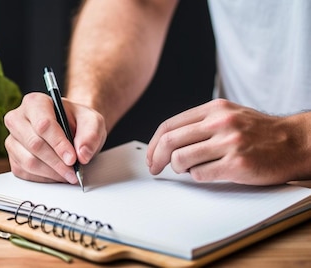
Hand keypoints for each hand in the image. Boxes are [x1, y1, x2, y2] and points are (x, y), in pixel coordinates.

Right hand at [4, 92, 105, 182]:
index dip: (58, 144)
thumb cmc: (77, 121)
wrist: (70, 129)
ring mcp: (12, 139)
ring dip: (51, 172)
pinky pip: (25, 172)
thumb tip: (82, 154)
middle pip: (34, 144)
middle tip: (73, 171)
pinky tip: (56, 174)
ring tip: (68, 174)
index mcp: (35, 102)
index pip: (43, 125)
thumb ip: (91, 134)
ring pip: (28, 161)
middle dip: (56, 162)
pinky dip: (43, 178)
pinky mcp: (13, 157)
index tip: (72, 158)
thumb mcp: (92, 121)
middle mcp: (18, 119)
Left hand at [147, 99, 310, 184]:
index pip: (169, 125)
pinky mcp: (237, 164)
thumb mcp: (230, 115)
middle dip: (156, 158)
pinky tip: (209, 172)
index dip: (153, 143)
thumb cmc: (261, 132)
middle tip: (155, 168)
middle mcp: (220, 123)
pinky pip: (200, 175)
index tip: (151, 156)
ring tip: (189, 169)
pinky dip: (198, 177)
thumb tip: (168, 140)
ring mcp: (229, 143)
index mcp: (214, 109)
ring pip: (181, 159)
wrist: (297, 142)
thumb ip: (201, 123)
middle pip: (169, 142)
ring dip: (179, 168)